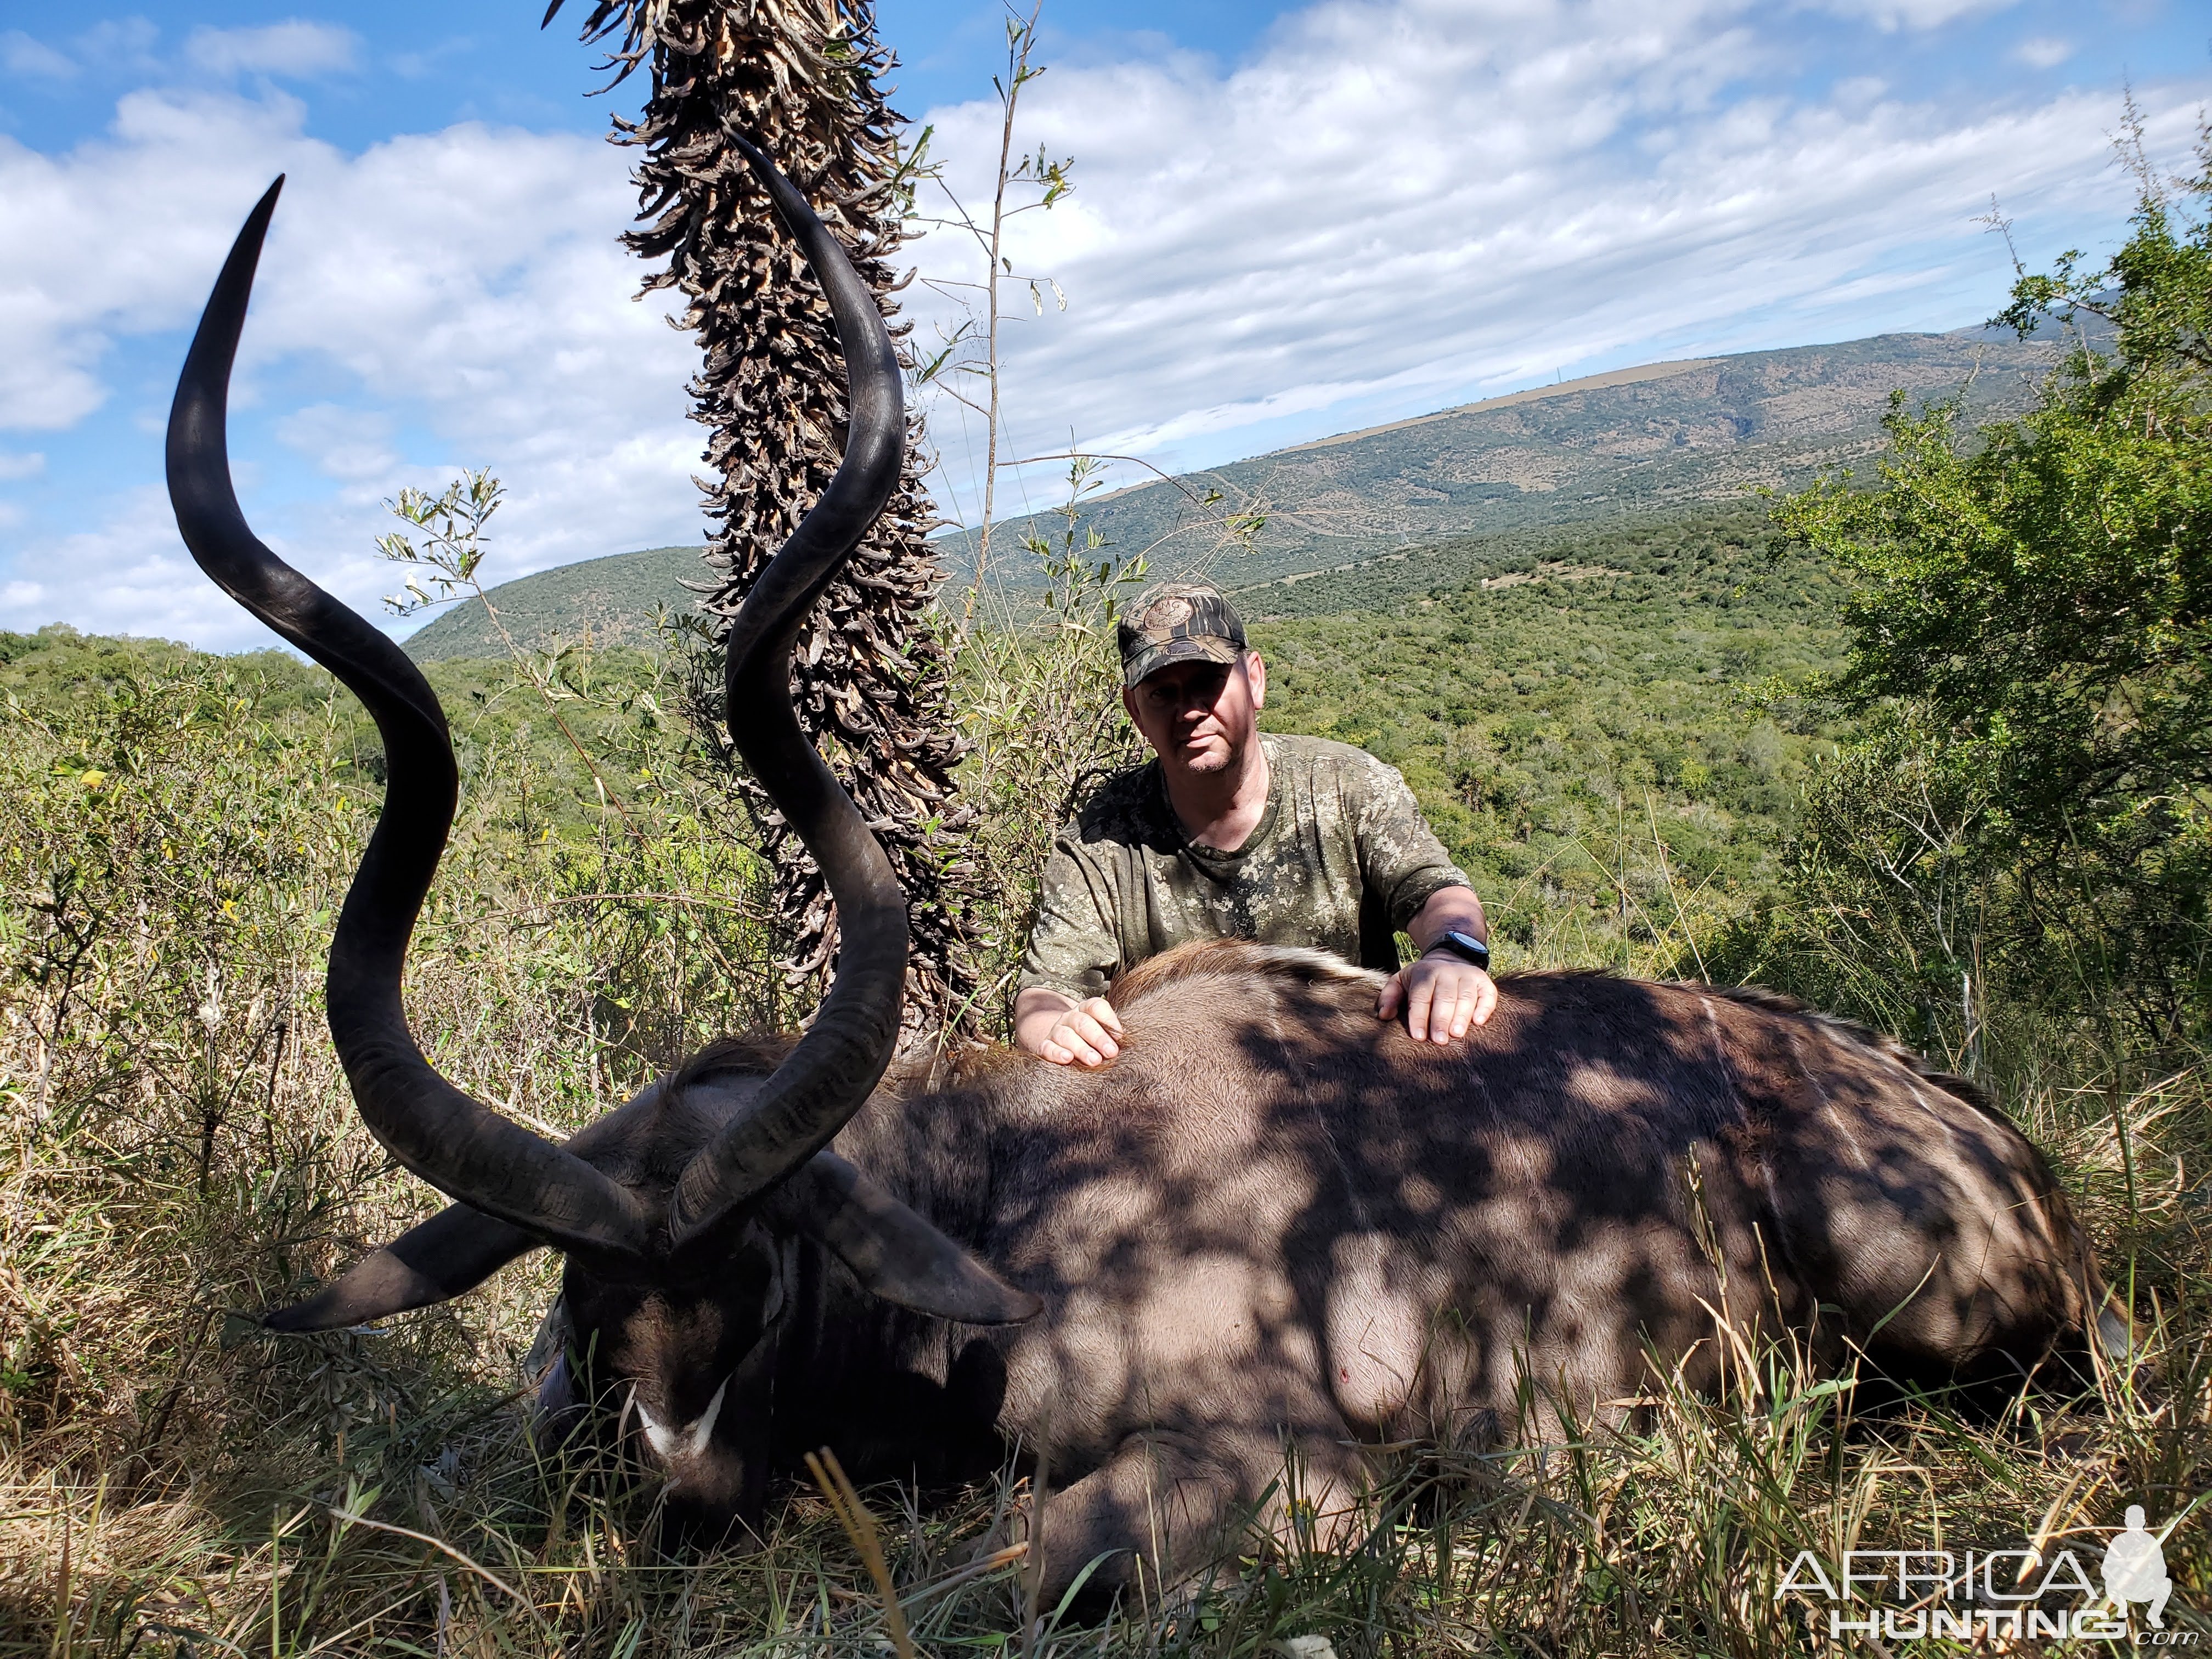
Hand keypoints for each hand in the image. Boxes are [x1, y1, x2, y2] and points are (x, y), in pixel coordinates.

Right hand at [1035, 996, 1124, 1066]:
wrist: (1062, 1045)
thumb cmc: (1092, 1042)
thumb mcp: (1103, 1034)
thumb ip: (1113, 1036)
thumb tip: (1128, 1046)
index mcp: (1086, 1010)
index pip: (1096, 1007)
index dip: (1108, 1019)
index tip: (1120, 1036)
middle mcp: (1070, 1018)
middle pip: (1082, 1022)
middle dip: (1098, 1038)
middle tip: (1111, 1052)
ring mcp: (1056, 1031)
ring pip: (1066, 1035)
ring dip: (1081, 1048)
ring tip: (1095, 1061)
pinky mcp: (1045, 1046)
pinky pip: (1047, 1047)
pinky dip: (1056, 1053)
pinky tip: (1067, 1059)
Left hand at [1378, 953, 1496, 1044]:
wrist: (1448, 958)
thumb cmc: (1422, 979)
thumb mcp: (1401, 981)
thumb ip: (1390, 996)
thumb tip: (1384, 1015)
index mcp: (1425, 973)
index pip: (1421, 996)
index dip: (1419, 1016)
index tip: (1418, 1036)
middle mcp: (1448, 973)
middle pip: (1445, 997)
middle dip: (1441, 1019)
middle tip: (1439, 1040)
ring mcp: (1468, 976)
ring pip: (1466, 996)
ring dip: (1462, 1016)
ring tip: (1456, 1034)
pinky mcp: (1484, 981)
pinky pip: (1487, 994)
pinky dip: (1485, 1007)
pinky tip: (1478, 1022)